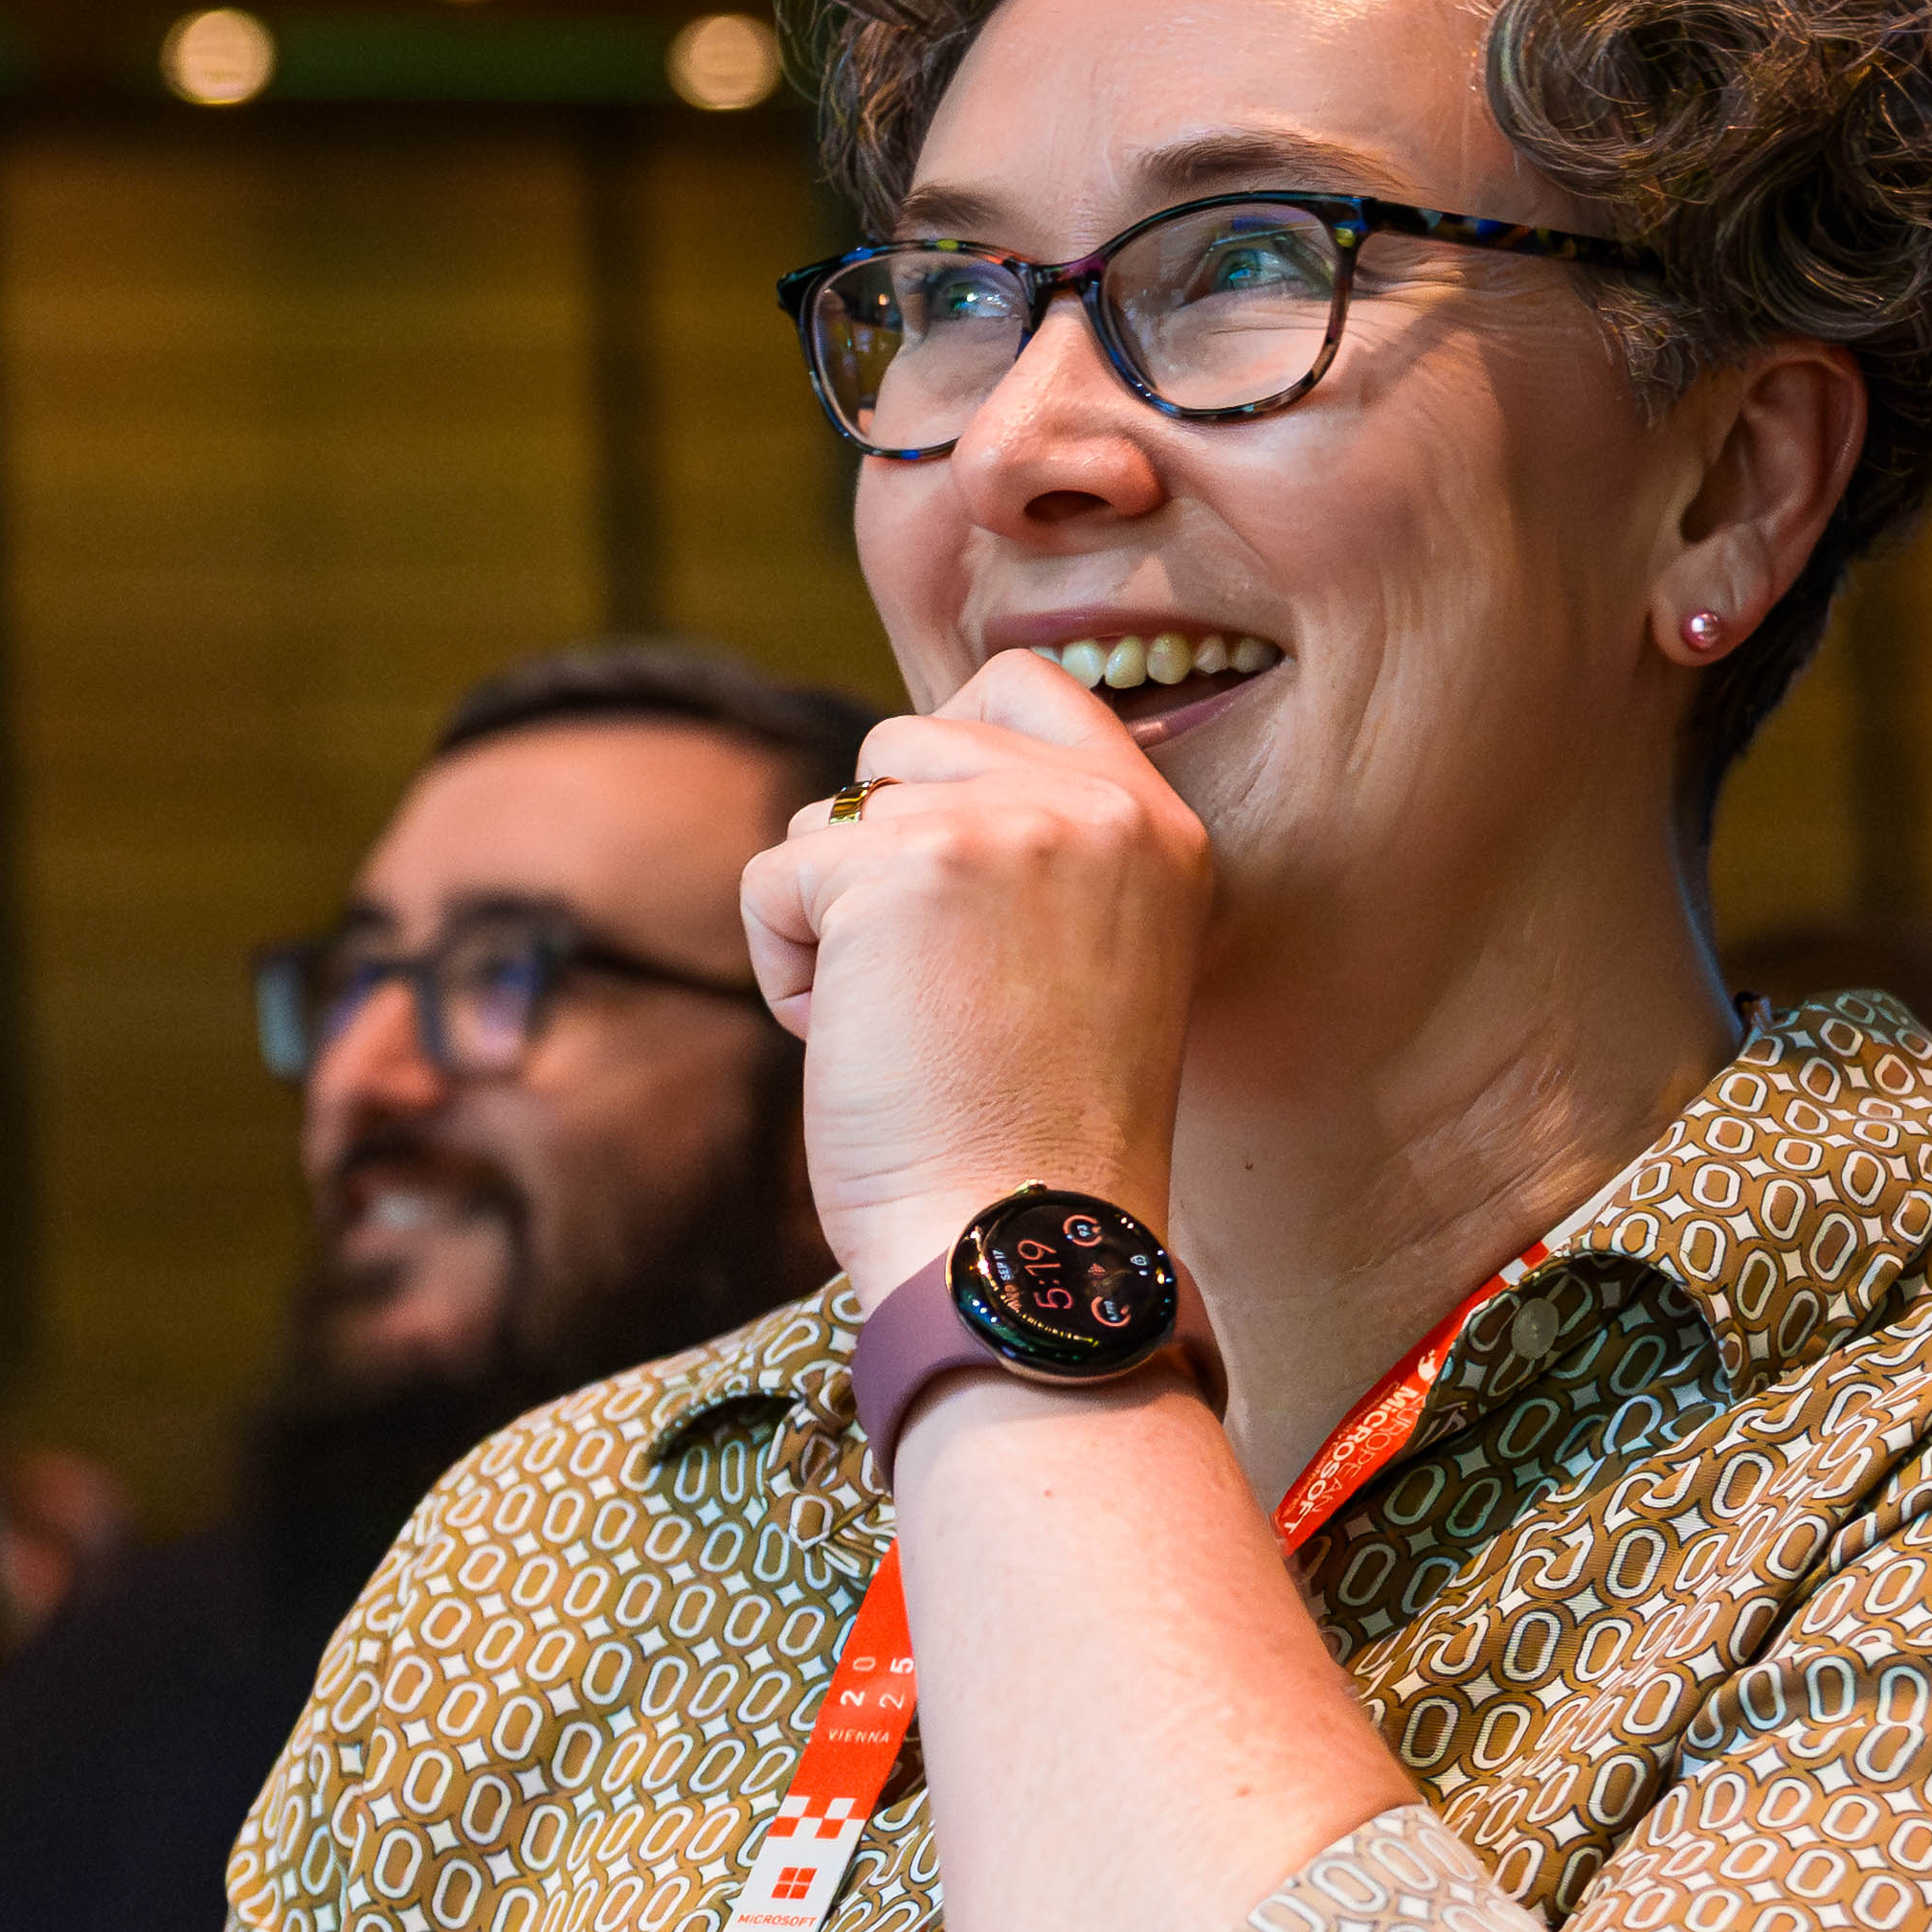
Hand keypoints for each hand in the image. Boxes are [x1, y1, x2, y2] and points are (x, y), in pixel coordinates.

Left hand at [742, 657, 1217, 1284]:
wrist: (1014, 1246)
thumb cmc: (1031, 1145)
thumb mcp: (1086, 962)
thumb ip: (1035, 857)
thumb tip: (897, 778)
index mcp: (1159, 828)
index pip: (1030, 685)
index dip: (946, 754)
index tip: (934, 871)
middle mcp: (1097, 806)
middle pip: (907, 737)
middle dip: (876, 856)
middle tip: (923, 986)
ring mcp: (1002, 825)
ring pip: (831, 811)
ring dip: (829, 922)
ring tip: (898, 1027)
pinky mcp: (900, 867)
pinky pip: (773, 877)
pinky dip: (782, 971)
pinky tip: (854, 1047)